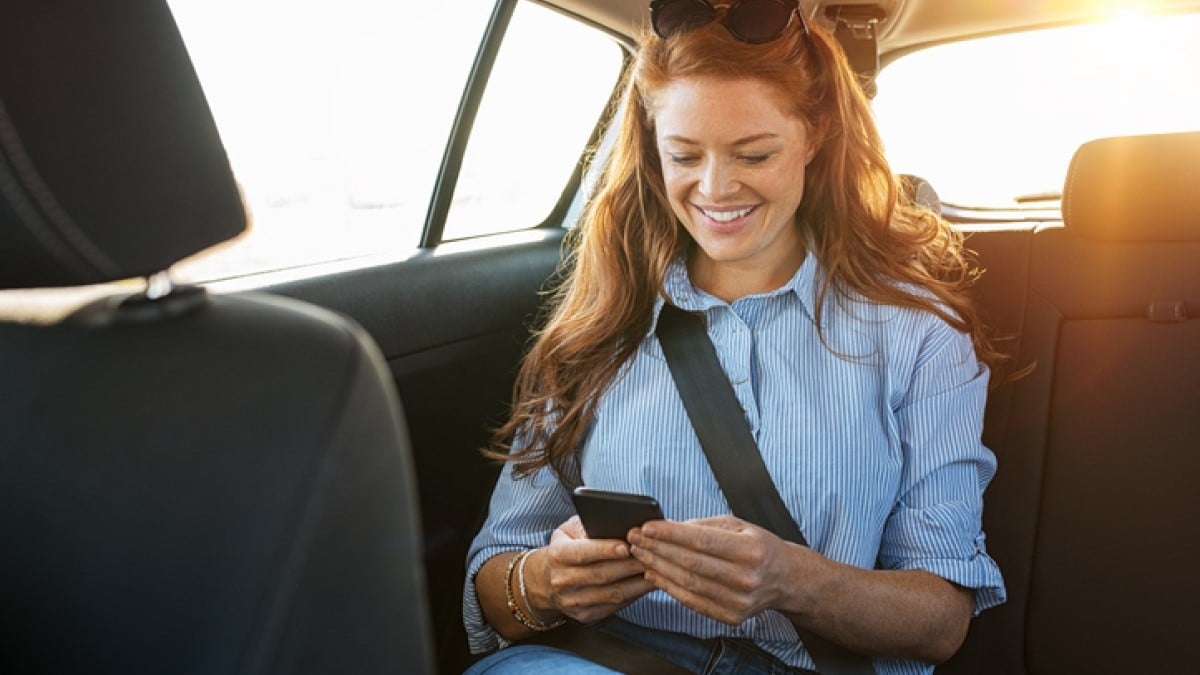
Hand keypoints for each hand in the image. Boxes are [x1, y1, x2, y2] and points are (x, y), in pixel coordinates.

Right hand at [528, 515, 654, 623]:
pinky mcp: (585, 615)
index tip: (627, 545)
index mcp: (557, 555)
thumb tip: (616, 524)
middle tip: (653, 555)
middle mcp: (562, 581)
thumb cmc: (567, 546)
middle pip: (601, 575)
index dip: (605, 550)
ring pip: (611, 593)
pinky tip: (648, 584)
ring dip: (637, 583)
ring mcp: (573, 601)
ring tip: (656, 569)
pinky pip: (615, 606)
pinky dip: (634, 594)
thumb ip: (588, 525)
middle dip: (629, 565)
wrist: (548, 580)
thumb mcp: (570, 530)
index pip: (583, 553)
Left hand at [628, 515, 806, 624]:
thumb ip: (704, 525)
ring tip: (640, 553)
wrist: (785, 579)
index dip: (671, 534)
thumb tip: (668, 527)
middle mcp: (746, 578)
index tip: (647, 527)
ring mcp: (739, 601)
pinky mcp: (731, 617)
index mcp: (750, 550)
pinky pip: (692, 602)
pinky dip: (669, 588)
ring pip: (688, 584)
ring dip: (658, 567)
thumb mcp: (739, 525)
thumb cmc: (759, 546)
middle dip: (657, 549)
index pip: (702, 541)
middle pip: (691, 563)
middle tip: (635, 538)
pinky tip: (654, 574)